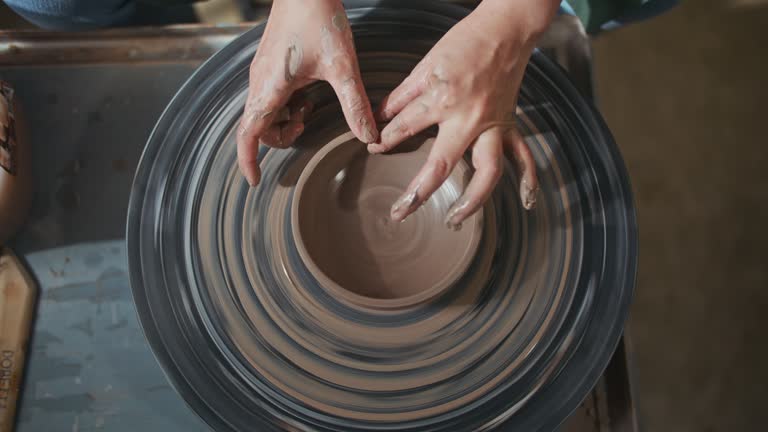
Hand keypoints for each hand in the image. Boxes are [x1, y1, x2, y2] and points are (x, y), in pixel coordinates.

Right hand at [237, 0, 377, 185]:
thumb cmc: (318, 20)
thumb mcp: (342, 67)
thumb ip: (355, 105)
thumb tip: (368, 137)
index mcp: (270, 87)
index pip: (248, 134)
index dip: (248, 161)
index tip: (255, 180)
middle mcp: (260, 82)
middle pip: (259, 127)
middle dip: (280, 136)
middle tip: (306, 124)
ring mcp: (262, 72)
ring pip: (265, 111)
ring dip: (285, 119)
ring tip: (310, 107)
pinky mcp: (270, 64)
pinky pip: (271, 95)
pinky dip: (287, 104)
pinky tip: (308, 92)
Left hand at [372, 0, 557, 228]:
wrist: (505, 29)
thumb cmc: (464, 42)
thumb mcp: (425, 65)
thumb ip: (402, 95)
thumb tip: (380, 118)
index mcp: (442, 101)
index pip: (404, 129)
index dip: (384, 141)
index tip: (373, 147)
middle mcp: (468, 120)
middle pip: (441, 167)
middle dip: (417, 193)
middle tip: (399, 213)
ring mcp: (493, 127)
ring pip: (487, 174)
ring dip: (471, 202)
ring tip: (454, 221)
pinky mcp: (510, 125)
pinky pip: (523, 157)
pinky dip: (528, 180)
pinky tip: (526, 202)